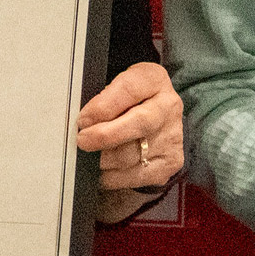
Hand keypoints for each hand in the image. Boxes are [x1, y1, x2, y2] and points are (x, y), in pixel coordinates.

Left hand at [75, 61, 183, 191]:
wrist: (154, 119)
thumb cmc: (127, 101)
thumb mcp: (114, 87)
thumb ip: (101, 99)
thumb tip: (83, 122)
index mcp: (153, 80)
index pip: (129, 89)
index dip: (103, 106)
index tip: (83, 120)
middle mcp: (168, 107)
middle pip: (139, 123)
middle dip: (105, 136)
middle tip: (82, 141)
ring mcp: (172, 136)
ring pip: (134, 154)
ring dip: (105, 159)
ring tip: (90, 156)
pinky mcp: (170, 162)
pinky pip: (137, 175)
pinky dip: (114, 175)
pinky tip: (104, 169)